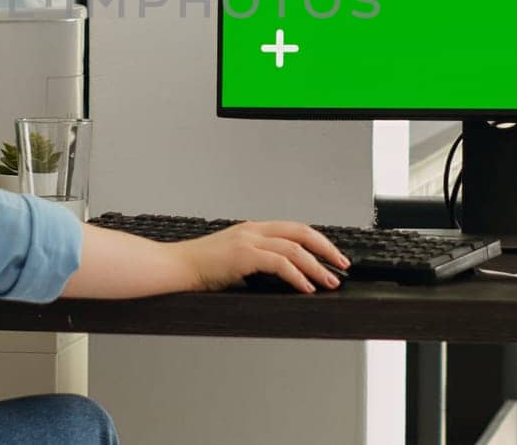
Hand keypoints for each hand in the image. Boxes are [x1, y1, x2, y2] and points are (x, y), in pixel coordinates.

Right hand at [169, 221, 349, 293]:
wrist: (175, 267)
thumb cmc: (198, 268)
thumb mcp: (231, 262)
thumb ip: (254, 265)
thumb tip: (279, 280)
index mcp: (252, 230)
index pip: (294, 229)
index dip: (317, 241)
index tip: (332, 256)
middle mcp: (253, 231)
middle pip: (301, 232)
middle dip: (326, 249)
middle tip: (342, 265)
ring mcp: (248, 240)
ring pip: (295, 249)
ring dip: (317, 267)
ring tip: (329, 282)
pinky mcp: (244, 255)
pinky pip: (281, 263)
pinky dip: (298, 275)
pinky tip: (306, 287)